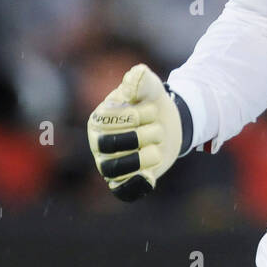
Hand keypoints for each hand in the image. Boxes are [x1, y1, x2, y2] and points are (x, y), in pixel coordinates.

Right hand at [87, 64, 190, 201]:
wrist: (167, 123)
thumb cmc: (151, 102)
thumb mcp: (149, 87)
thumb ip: (142, 80)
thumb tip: (136, 75)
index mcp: (99, 119)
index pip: (112, 122)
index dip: (138, 116)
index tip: (152, 110)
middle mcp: (99, 144)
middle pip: (111, 147)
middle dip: (143, 135)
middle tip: (157, 129)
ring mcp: (109, 164)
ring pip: (115, 171)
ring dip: (145, 157)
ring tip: (157, 146)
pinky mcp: (124, 180)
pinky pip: (121, 191)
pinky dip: (135, 186)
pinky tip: (150, 178)